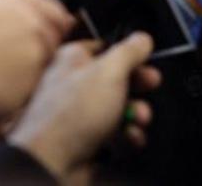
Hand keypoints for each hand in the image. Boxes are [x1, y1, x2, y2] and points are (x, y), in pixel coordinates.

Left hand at [10, 33, 161, 183]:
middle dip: (138, 87)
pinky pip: (113, 134)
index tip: (147, 60)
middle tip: (150, 86)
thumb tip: (142, 38)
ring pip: (117, 109)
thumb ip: (129, 51)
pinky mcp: (84, 140)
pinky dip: (126, 137)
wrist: (51, 162)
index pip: (106, 47)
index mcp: (73, 59)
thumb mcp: (109, 71)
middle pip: (115, 79)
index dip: (129, 53)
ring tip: (139, 120)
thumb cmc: (72, 113)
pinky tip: (129, 138)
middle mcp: (73, 84)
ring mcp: (79, 115)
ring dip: (135, 114)